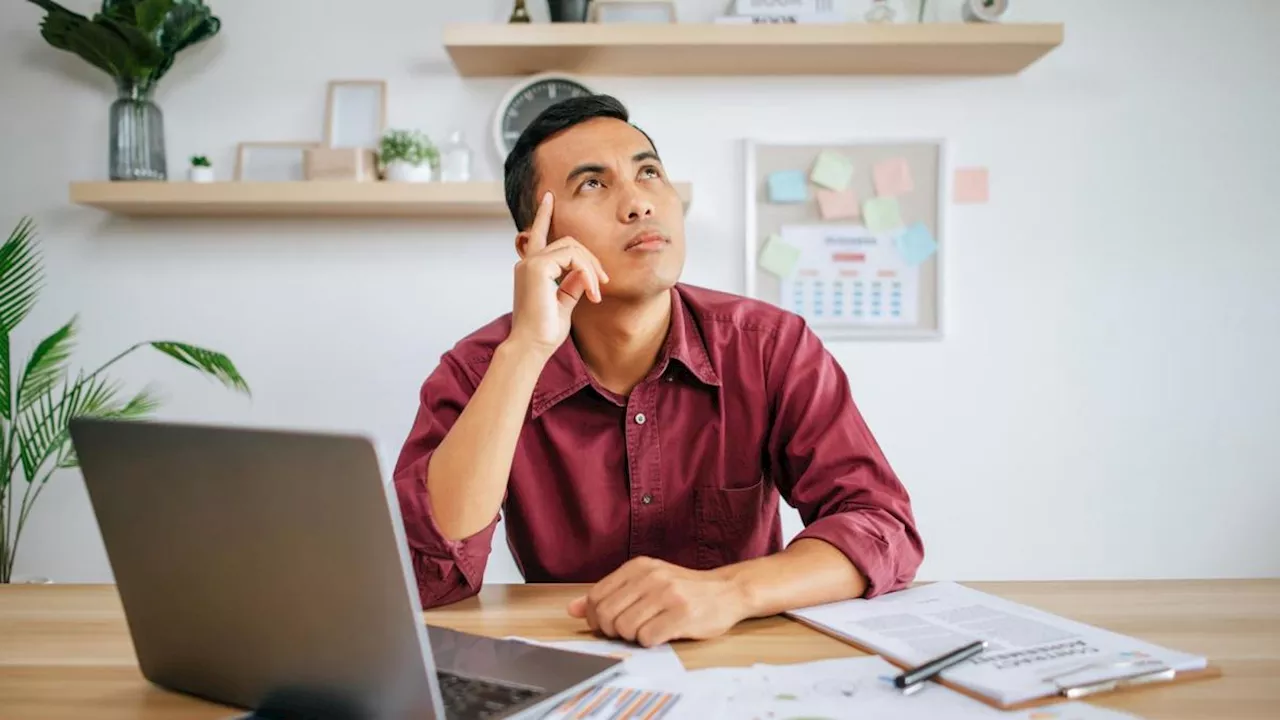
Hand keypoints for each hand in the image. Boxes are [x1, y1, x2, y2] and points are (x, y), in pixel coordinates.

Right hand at [508, 192, 608, 356]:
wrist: (532, 347)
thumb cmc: (544, 332)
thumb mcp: (564, 304)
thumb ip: (572, 284)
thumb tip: (583, 273)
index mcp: (531, 269)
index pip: (539, 234)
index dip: (544, 215)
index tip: (549, 198)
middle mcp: (528, 262)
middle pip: (568, 242)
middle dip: (591, 259)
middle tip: (604, 283)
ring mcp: (531, 263)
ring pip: (572, 248)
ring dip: (591, 268)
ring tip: (598, 291)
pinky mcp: (537, 267)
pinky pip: (572, 258)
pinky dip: (587, 273)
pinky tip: (592, 292)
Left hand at [567, 557, 749, 647]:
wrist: (727, 591)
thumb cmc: (683, 590)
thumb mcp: (645, 583)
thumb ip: (610, 594)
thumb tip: (572, 609)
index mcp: (638, 566)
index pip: (596, 597)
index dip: (596, 618)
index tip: (610, 624)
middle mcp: (651, 577)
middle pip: (607, 615)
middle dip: (613, 630)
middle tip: (630, 630)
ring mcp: (667, 594)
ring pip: (625, 628)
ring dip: (633, 637)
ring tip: (649, 629)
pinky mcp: (682, 614)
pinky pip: (647, 638)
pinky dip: (650, 642)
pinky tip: (662, 633)